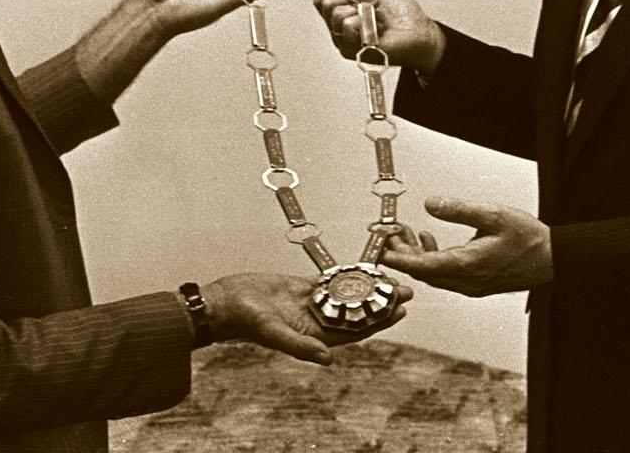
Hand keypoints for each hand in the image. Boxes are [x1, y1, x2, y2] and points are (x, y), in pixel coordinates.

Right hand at [202, 272, 413, 364]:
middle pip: (356, 313)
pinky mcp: (301, 288)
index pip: (354, 331)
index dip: (378, 322)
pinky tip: (364, 268)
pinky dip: (346, 276)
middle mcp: (316, 322)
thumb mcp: (274, 333)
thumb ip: (301, 346)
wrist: (224, 303)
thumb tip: (328, 359)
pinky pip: (329, 282)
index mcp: (314, 337)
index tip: (399, 311)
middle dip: (381, 302)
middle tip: (405, 289)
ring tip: (391, 277)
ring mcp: (310, 304)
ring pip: (346, 296)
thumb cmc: (246, 321)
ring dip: (368, 288)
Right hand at [311, 0, 445, 73]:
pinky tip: (377, 27)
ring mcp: (346, 42)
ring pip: (337, 14)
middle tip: (372, 2)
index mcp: (339, 15)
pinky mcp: (356, 51)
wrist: (419, 30)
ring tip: (377, 15)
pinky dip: (365, 20)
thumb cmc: (399, 13)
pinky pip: (348, 26)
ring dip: (362, 8)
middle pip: (327, 4)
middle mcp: (338, 30)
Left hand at [381, 196, 553, 296]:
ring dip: (416, 256)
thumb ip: (459, 210)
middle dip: (402, 255)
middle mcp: (466, 281)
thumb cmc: (528, 238)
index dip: (398, 259)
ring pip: (433, 274)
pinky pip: (445, 274)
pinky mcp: (476, 283)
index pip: (422, 266)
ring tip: (406, 233)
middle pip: (423, 272)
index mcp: (467, 265)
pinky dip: (432, 259)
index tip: (379, 251)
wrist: (553, 259)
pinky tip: (430, 239)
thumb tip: (430, 204)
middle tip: (388, 235)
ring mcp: (471, 285)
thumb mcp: (493, 215)